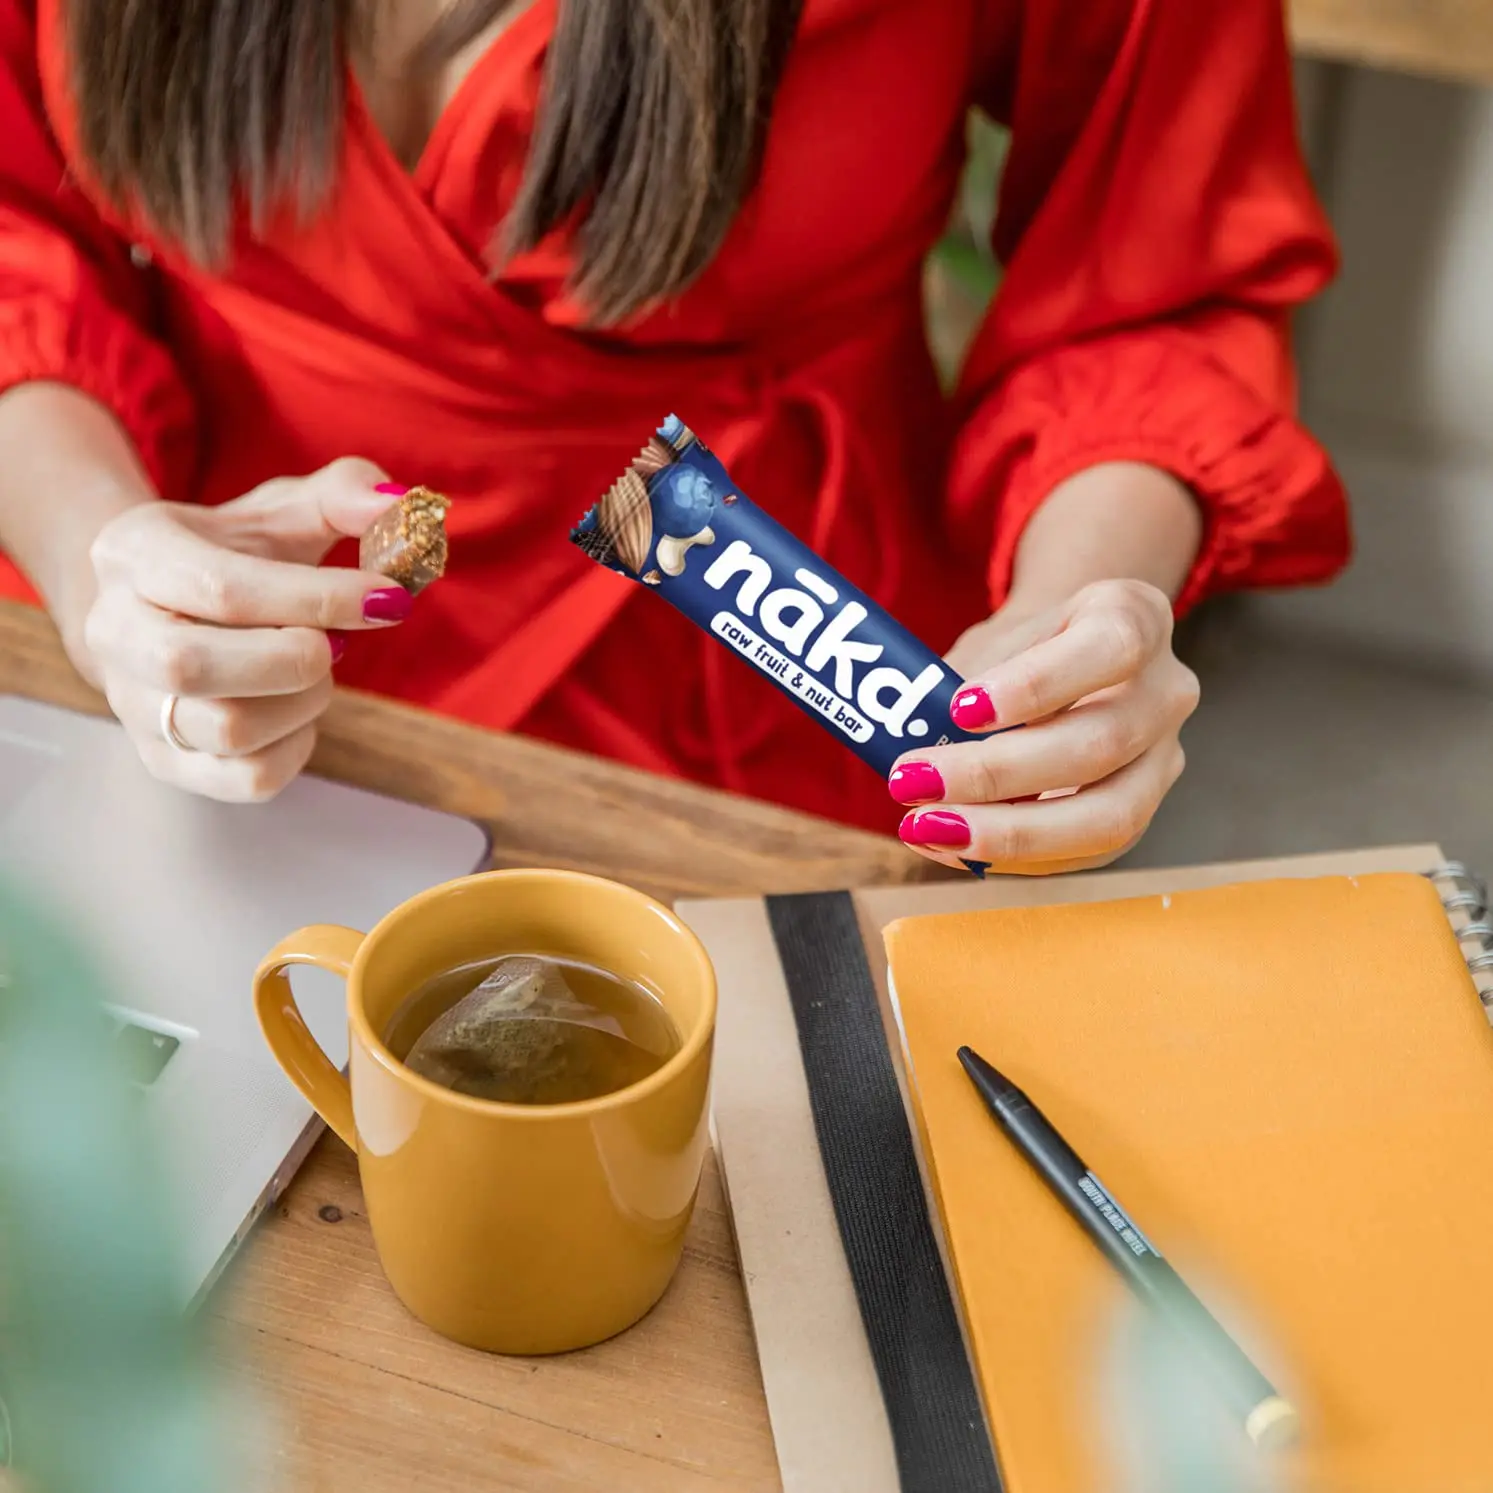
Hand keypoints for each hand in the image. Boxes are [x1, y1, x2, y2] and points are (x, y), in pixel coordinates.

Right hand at [84, 459, 414, 801]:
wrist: (169, 607)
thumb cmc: (239, 555)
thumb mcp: (284, 510)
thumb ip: (345, 495)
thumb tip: (397, 505)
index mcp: (134, 553)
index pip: (222, 589)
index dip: (319, 597)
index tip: (388, 598)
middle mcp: (116, 632)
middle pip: (195, 667)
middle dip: (296, 658)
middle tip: (337, 641)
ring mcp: (134, 705)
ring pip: (225, 730)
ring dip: (303, 702)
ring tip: (317, 670)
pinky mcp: (167, 761)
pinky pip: (247, 779)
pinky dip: (298, 747)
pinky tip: (300, 709)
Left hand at [889, 579, 1198, 874]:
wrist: (1062, 663)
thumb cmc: (1020, 651)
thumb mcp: (992, 643)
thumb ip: (961, 687)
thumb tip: (904, 745)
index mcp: (1135, 618)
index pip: (1109, 648)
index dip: (1036, 685)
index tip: (960, 709)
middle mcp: (1167, 690)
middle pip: (1102, 743)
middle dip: (997, 774)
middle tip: (914, 780)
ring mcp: (1163, 758)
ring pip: (1109, 815)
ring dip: (1008, 832)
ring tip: (926, 828)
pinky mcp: (1141, 814)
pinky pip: (1086, 852)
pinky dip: (1012, 856)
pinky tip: (948, 846)